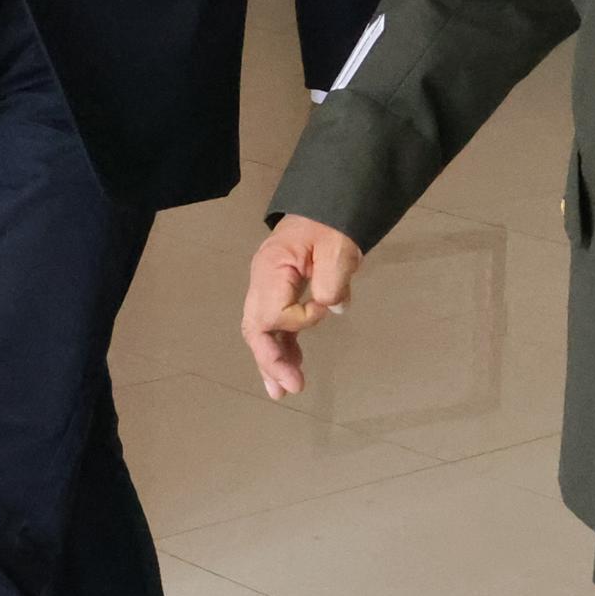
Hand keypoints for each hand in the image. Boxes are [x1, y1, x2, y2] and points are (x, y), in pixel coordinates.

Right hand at [245, 218, 362, 398]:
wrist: (326, 205)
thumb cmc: (330, 223)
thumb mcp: (338, 246)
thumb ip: (333, 279)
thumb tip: (332, 307)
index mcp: (272, 267)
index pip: (274, 311)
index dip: (300, 320)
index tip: (325, 306)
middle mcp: (262, 279)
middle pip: (256, 327)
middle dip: (270, 360)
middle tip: (288, 388)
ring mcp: (268, 286)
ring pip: (262, 330)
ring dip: (273, 359)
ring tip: (283, 390)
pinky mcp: (279, 291)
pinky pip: (275, 323)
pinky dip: (283, 345)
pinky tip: (294, 364)